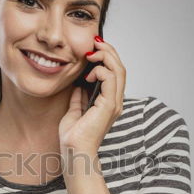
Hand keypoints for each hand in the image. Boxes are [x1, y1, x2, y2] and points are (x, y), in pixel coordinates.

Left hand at [59, 36, 125, 153]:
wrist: (74, 151)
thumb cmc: (73, 137)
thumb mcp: (74, 110)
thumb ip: (78, 97)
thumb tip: (78, 84)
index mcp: (108, 102)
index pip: (114, 73)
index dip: (105, 57)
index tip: (91, 49)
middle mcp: (115, 101)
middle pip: (120, 68)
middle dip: (108, 51)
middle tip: (95, 42)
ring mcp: (114, 103)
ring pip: (119, 70)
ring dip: (106, 56)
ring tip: (92, 52)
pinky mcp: (109, 106)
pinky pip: (111, 79)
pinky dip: (101, 70)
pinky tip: (88, 72)